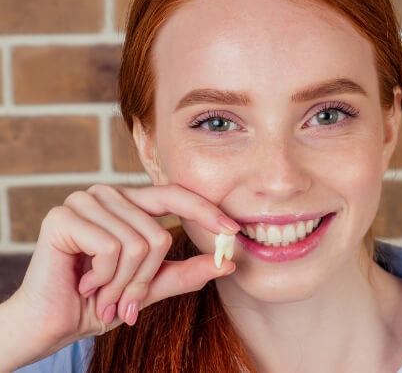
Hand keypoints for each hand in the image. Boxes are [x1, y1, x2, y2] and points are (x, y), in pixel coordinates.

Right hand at [9, 183, 238, 360]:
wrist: (51, 323)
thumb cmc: (100, 301)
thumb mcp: (150, 286)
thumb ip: (186, 272)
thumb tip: (228, 263)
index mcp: (129, 204)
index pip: (176, 195)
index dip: (206, 211)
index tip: (234, 231)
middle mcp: (109, 195)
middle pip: (158, 234)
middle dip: (144, 279)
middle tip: (124, 302)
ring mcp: (85, 201)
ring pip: (138, 244)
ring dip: (122, 284)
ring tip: (100, 293)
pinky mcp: (65, 215)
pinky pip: (112, 248)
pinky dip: (104, 278)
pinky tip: (84, 282)